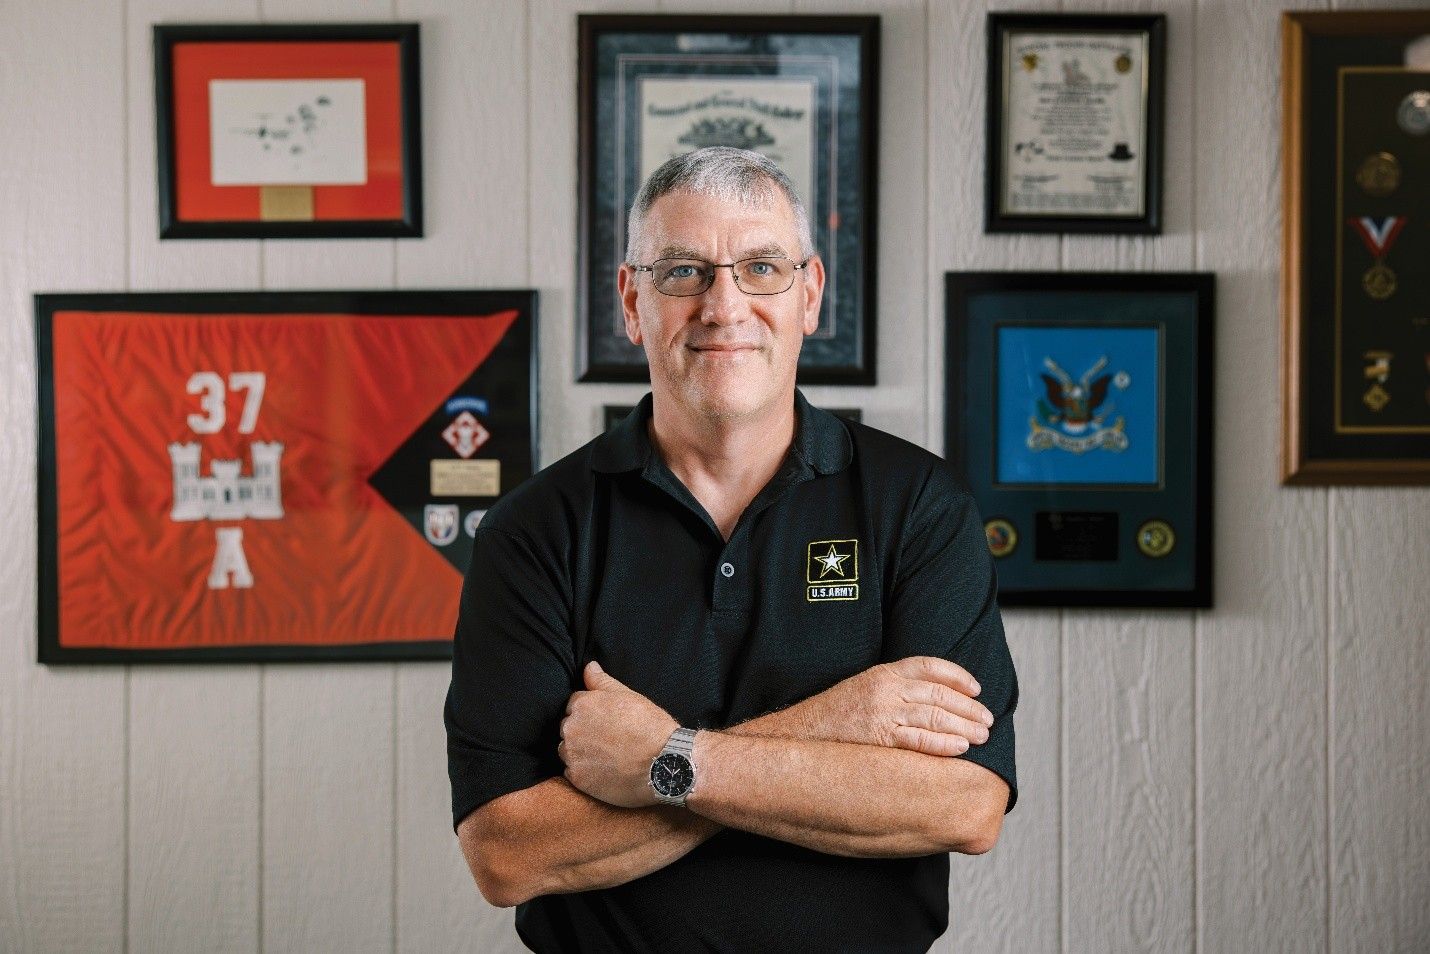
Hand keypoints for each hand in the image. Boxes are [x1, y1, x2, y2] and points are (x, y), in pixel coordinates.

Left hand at [559, 661, 677, 807]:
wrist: (664, 762)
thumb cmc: (649, 726)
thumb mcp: (628, 695)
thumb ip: (601, 681)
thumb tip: (588, 666)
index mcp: (582, 704)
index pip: (575, 705)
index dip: (592, 713)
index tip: (606, 722)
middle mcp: (571, 728)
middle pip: (568, 728)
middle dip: (583, 731)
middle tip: (609, 739)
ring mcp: (573, 754)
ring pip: (567, 750)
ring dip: (581, 752)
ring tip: (608, 756)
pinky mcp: (577, 778)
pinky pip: (572, 773)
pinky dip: (585, 772)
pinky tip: (605, 771)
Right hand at [732, 656, 993, 757]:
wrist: (796, 736)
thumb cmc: (828, 719)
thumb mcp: (860, 691)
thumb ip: (891, 691)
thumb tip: (925, 702)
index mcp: (881, 673)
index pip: (929, 666)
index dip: (957, 676)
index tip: (976, 688)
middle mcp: (884, 689)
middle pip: (938, 693)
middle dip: (968, 707)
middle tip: (987, 719)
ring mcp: (881, 713)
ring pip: (934, 716)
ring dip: (964, 726)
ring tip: (982, 736)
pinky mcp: (877, 738)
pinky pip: (918, 739)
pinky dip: (943, 743)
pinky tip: (960, 749)